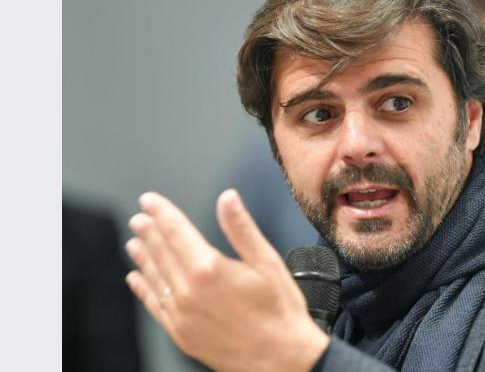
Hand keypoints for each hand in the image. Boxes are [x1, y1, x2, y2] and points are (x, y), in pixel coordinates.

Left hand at [124, 189, 328, 371]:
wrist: (281, 359)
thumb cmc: (279, 311)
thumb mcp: (267, 262)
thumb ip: (241, 228)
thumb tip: (228, 198)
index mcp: (209, 268)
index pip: (176, 231)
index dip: (161, 212)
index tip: (149, 200)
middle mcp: (189, 291)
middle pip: (161, 252)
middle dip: (149, 231)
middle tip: (140, 217)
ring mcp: (182, 315)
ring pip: (155, 277)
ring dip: (143, 257)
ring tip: (135, 243)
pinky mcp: (182, 334)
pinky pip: (155, 306)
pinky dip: (143, 289)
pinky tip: (137, 279)